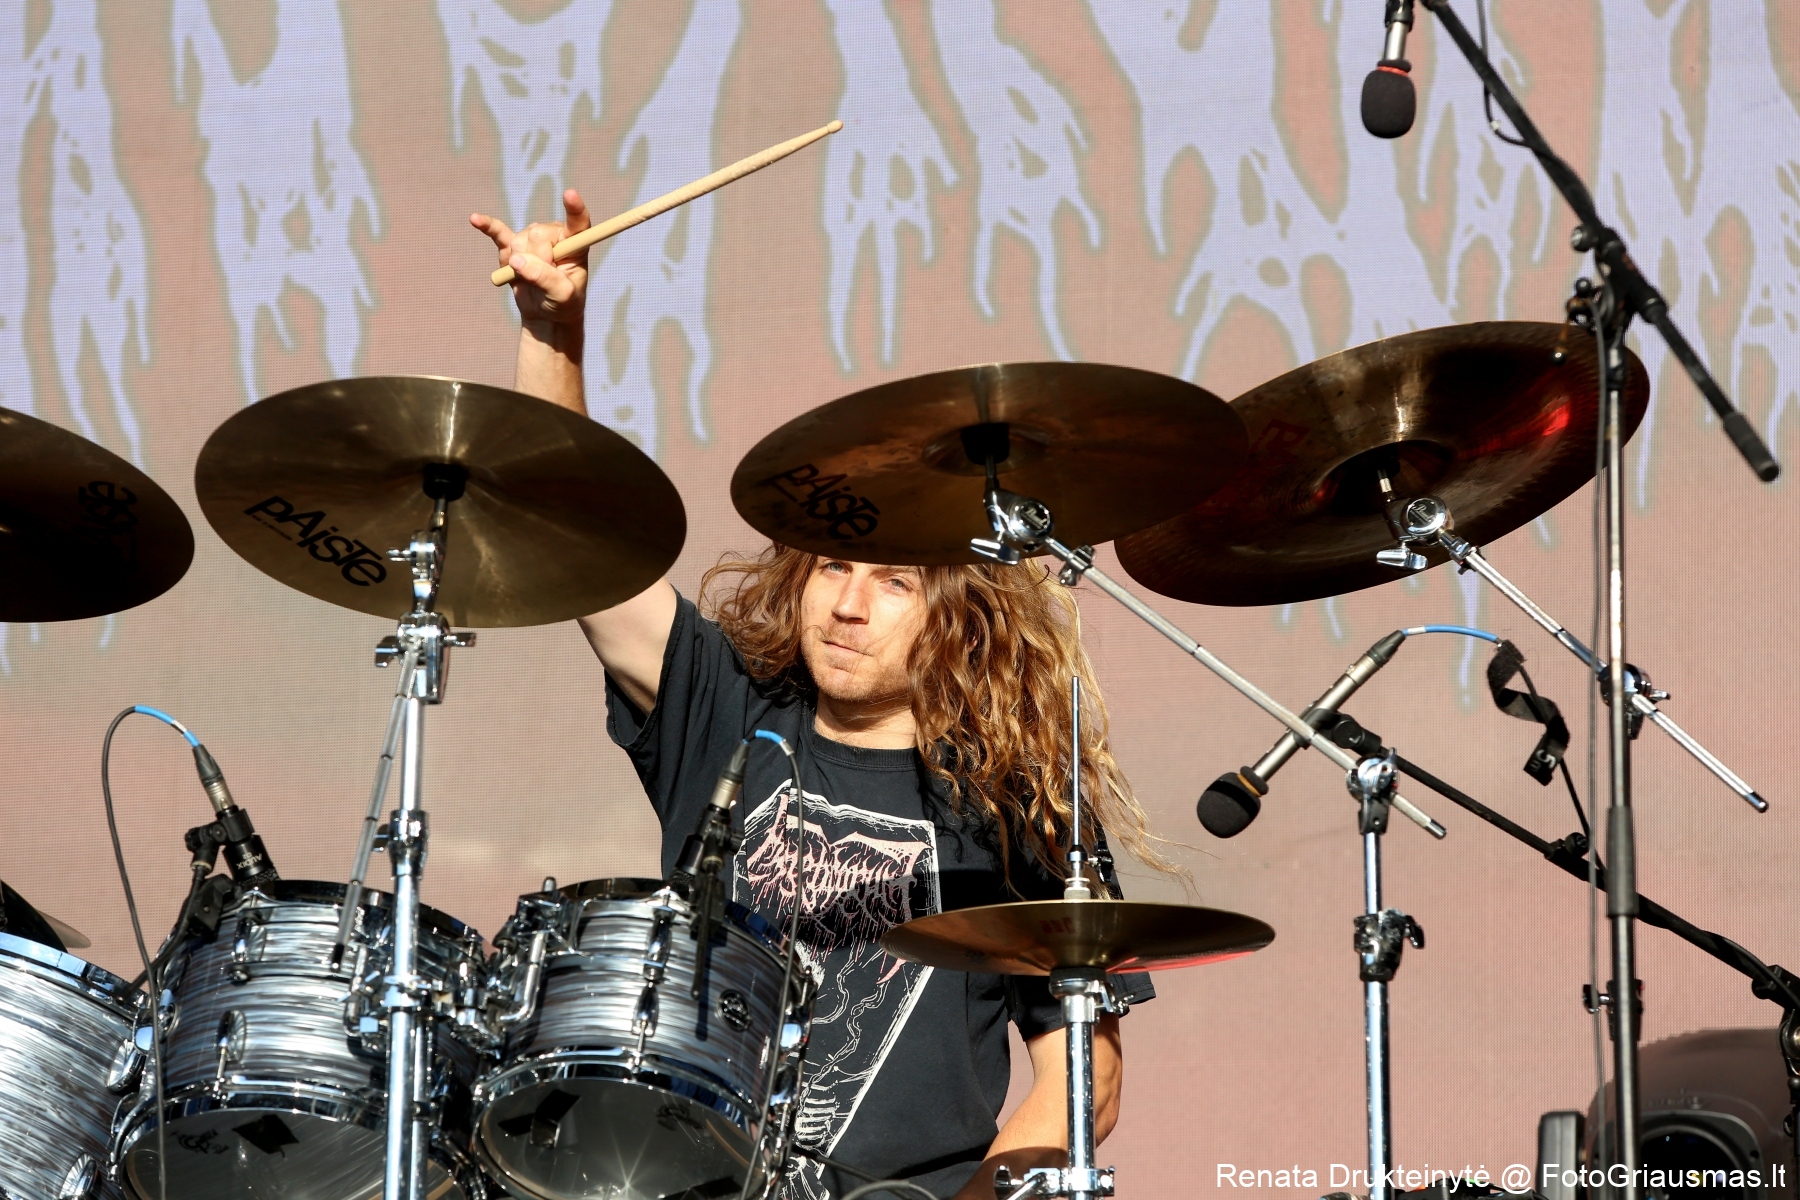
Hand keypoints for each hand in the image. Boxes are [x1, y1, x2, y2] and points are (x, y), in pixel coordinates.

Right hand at [470, 188, 589, 328]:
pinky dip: (486, 226)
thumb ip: (545, 277)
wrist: (544, 313)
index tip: (570, 194)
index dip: (574, 209)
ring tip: (531, 278)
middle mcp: (554, 235)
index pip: (577, 222)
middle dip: (538, 260)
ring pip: (520, 241)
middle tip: (544, 279)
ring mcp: (531, 238)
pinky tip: (475, 219)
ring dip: (521, 264)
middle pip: (538, 234)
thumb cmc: (562, 303)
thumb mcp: (562, 295)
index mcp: (575, 243)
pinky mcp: (511, 245)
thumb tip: (518, 261)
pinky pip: (497, 232)